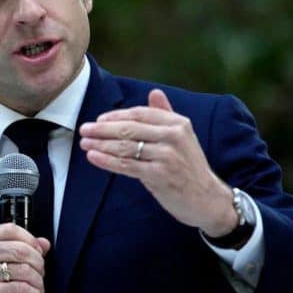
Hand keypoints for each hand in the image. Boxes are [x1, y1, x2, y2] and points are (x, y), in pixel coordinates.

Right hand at [0, 223, 50, 292]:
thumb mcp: (3, 267)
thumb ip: (22, 250)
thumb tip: (44, 243)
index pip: (10, 229)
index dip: (30, 240)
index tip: (39, 252)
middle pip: (20, 249)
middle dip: (39, 264)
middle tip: (41, 276)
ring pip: (24, 270)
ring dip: (38, 282)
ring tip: (38, 290)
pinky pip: (21, 288)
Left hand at [79, 89, 236, 236]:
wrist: (208, 199)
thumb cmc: (190, 168)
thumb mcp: (182, 137)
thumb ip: (166, 115)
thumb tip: (154, 93)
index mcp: (178, 124)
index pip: (140, 114)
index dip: (116, 115)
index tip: (99, 119)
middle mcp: (173, 136)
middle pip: (129, 128)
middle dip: (103, 129)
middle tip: (84, 129)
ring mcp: (167, 156)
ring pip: (125, 147)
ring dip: (101, 144)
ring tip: (84, 143)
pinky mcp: (160, 175)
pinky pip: (127, 166)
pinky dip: (107, 161)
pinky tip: (93, 157)